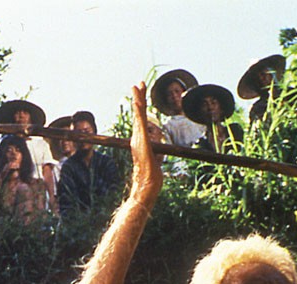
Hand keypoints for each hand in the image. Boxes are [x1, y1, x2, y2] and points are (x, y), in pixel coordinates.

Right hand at [129, 82, 162, 200]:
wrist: (146, 188)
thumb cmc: (151, 177)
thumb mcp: (157, 159)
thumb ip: (156, 150)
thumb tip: (159, 147)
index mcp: (140, 141)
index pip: (140, 119)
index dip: (140, 106)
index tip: (140, 93)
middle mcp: (137, 138)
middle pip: (138, 114)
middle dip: (139, 97)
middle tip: (138, 82)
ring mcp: (139, 140)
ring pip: (138, 116)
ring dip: (138, 100)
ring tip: (137, 86)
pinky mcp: (142, 143)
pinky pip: (141, 125)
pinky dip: (139, 113)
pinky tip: (139, 103)